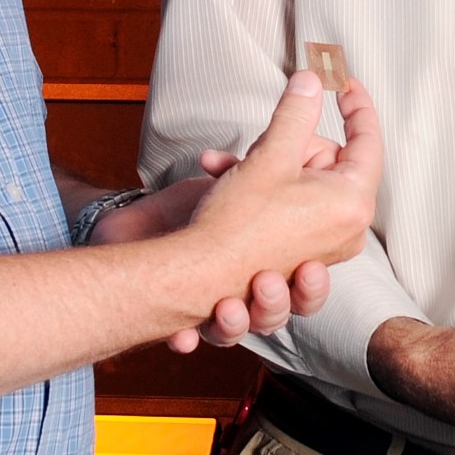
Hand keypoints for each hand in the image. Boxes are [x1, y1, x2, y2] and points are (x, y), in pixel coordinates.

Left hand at [89, 160, 293, 351]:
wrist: (144, 224)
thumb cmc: (202, 208)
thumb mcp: (244, 177)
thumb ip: (276, 157)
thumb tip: (302, 116)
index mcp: (278, 263)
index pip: (308, 287)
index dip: (311, 285)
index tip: (308, 268)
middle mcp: (254, 293)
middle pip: (278, 315)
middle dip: (277, 303)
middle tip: (267, 282)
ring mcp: (222, 307)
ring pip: (240, 329)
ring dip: (239, 322)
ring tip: (228, 304)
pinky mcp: (185, 316)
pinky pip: (189, 337)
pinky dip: (187, 339)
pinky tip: (182, 338)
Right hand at [162, 72, 381, 349]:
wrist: (198, 276)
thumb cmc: (237, 224)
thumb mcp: (270, 154)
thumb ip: (297, 112)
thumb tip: (312, 81)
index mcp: (352, 202)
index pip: (368, 139)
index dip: (356, 105)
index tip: (345, 84)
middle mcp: (348, 228)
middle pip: (330, 161)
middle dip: (290, 144)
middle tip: (259, 145)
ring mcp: (328, 246)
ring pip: (306, 181)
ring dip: (268, 164)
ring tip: (236, 167)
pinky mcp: (304, 255)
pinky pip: (292, 206)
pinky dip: (264, 191)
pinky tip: (227, 182)